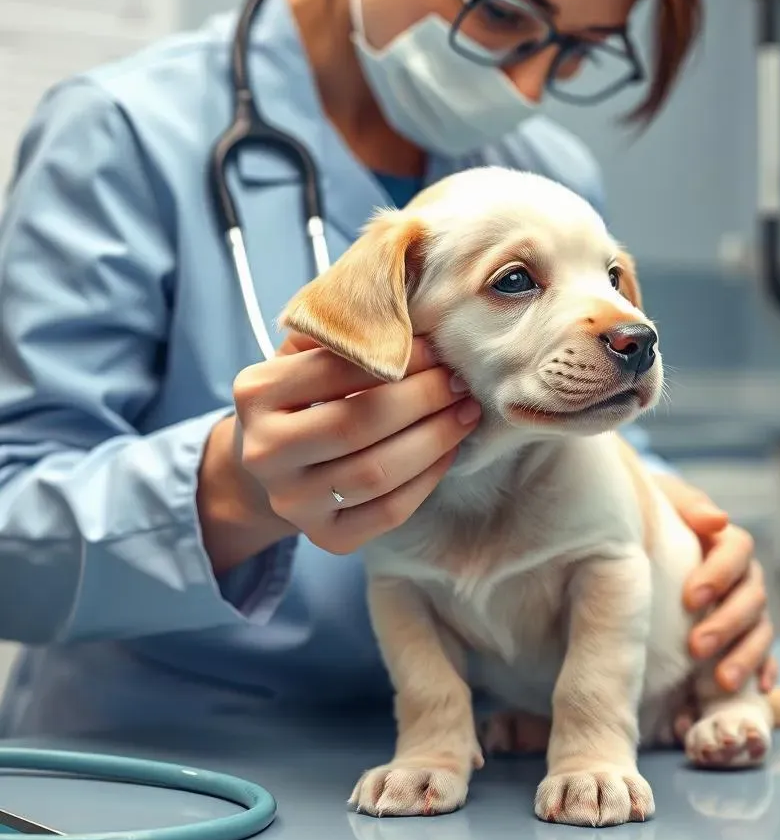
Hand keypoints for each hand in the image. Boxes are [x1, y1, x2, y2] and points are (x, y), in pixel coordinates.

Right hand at [199, 332, 480, 570]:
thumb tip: (412, 302)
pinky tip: (450, 449)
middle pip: (357, 424)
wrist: (271, 464)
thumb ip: (343, 329)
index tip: (439, 348)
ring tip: (466, 411)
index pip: (334, 370)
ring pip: (377, 473)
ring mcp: (292, 501)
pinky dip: (429, 478)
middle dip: (422, 399)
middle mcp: (264, 452)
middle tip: (460, 381)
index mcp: (255, 392)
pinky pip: (389, 511)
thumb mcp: (306, 353)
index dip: (396, 358)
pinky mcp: (324, 537)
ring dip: (435, 439)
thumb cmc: (303, 394)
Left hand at [651, 472, 778, 694]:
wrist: (646, 542)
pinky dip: (763, 672)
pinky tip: (758, 691)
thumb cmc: (655, 521)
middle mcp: (743, 577)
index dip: (719, 574)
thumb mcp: (664, 504)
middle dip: (726, 624)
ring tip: (722, 682)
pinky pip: (765, 657)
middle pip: (751, 598)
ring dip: (745, 657)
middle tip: (696, 647)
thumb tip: (717, 518)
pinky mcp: (743, 639)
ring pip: (760, 632)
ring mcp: (747, 610)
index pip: (737, 551)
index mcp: (726, 542)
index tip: (690, 598)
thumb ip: (688, 506)